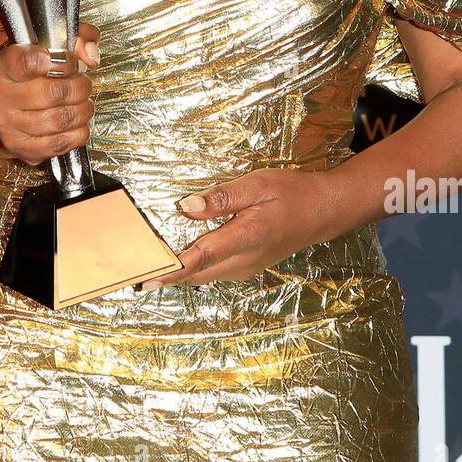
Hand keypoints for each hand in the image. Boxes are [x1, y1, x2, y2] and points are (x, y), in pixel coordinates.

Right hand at [0, 21, 100, 164]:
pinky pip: (59, 144)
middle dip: (79, 88)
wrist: (5, 106)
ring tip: (83, 103)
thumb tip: (90, 55)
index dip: (62, 61)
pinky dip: (79, 133)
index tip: (72, 62)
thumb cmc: (30, 74)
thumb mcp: (48, 46)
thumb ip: (76, 39)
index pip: (31, 62)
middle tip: (84, 84)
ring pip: (59, 120)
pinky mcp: (21, 147)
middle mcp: (1, 97)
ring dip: (82, 111)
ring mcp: (9, 125)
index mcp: (3, 67)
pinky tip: (78, 123)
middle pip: (52, 93)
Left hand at [139, 166, 349, 287]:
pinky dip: (196, 270)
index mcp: (246, 237)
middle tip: (138, 273)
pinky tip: (182, 263)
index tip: (149, 275)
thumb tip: (188, 206)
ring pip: (206, 276)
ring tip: (152, 270)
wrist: (324, 211)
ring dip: (181, 274)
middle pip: (198, 273)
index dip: (172, 268)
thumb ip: (222, 197)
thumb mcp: (258, 185)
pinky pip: (216, 273)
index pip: (200, 257)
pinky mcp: (248, 266)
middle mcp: (245, 259)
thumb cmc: (293, 193)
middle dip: (168, 275)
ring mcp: (247, 267)